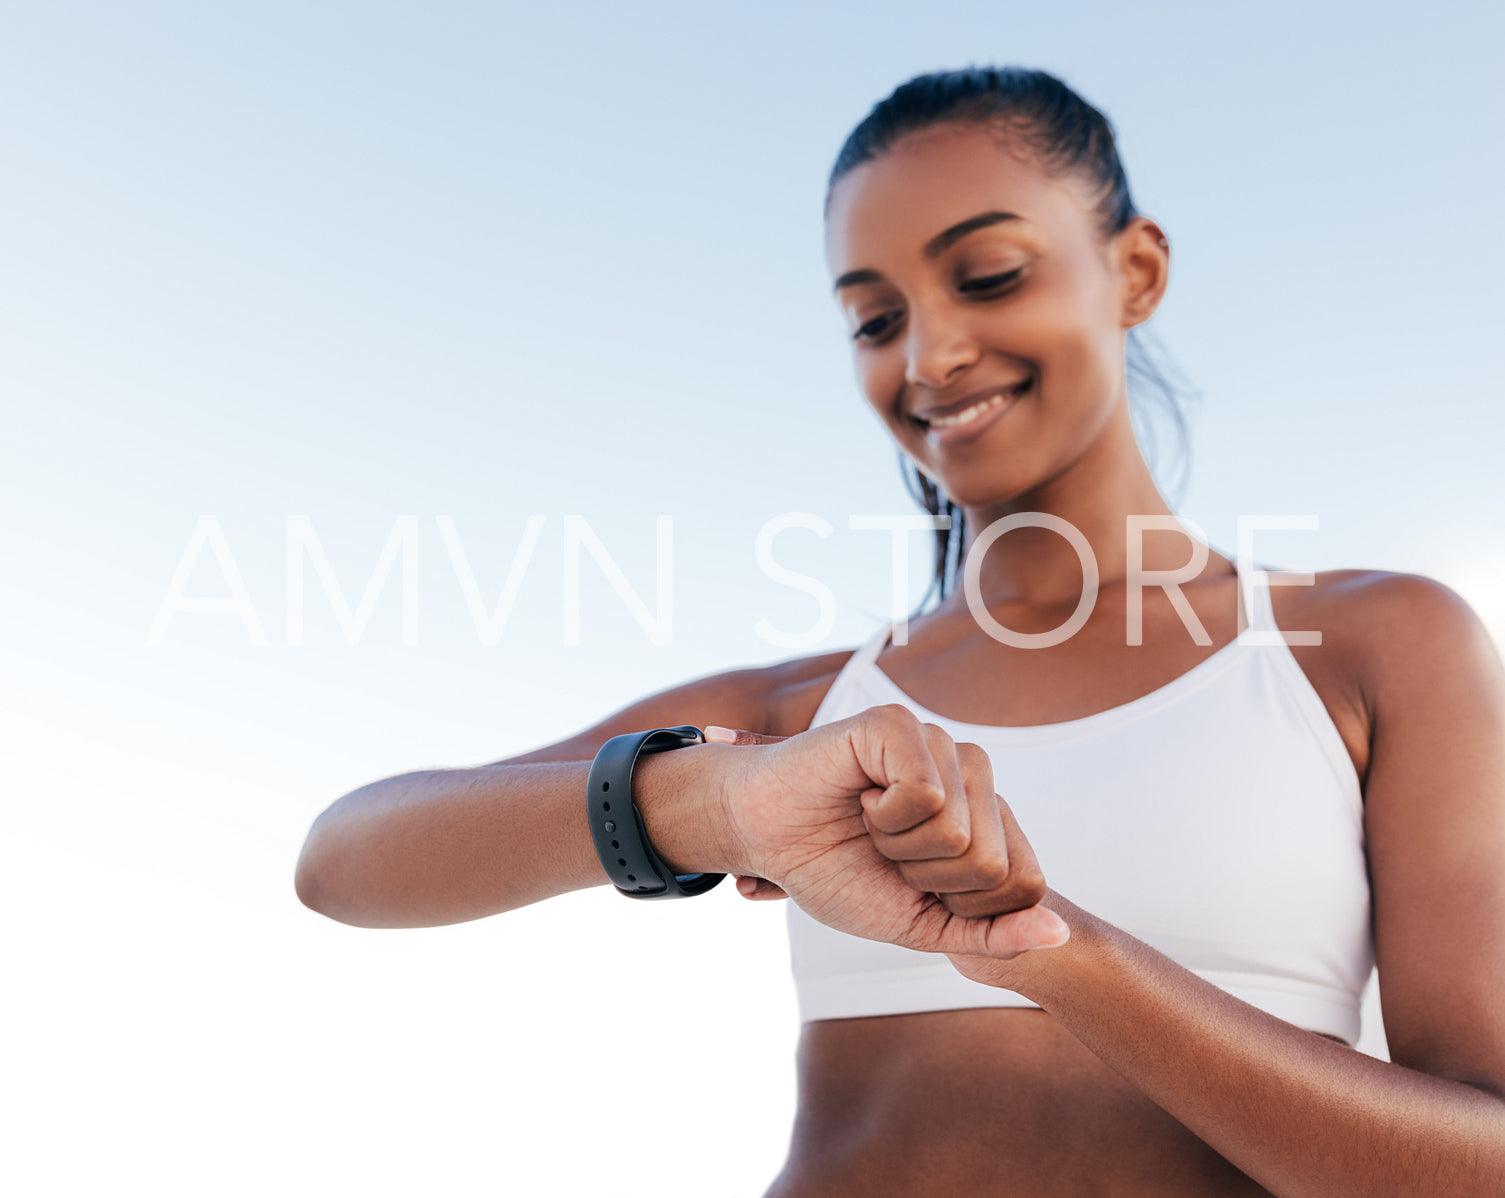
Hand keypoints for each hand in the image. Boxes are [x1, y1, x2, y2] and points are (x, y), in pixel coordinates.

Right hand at [704, 708, 1069, 960]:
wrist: (763, 838)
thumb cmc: (835, 872)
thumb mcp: (921, 924)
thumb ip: (989, 934)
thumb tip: (1058, 935)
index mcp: (985, 815)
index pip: (1026, 885)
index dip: (964, 907)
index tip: (916, 885)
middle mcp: (972, 772)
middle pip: (992, 866)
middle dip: (926, 880)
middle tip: (885, 852)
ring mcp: (938, 743)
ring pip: (959, 833)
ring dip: (899, 848)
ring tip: (872, 823)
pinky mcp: (900, 726)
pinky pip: (925, 794)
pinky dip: (882, 817)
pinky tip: (861, 797)